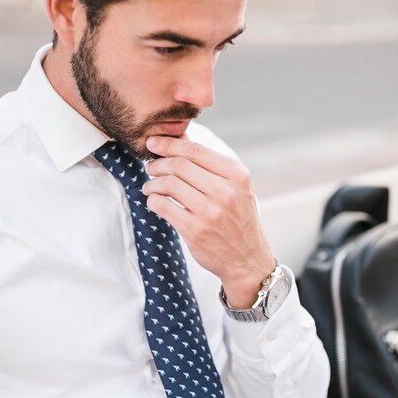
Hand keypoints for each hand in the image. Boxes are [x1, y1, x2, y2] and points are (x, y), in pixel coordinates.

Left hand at [144, 135, 274, 308]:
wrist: (247, 259)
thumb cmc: (238, 219)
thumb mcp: (236, 188)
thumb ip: (210, 163)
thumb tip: (180, 137)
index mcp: (237, 176)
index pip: (195, 150)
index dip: (168, 144)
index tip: (153, 143)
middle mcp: (226, 192)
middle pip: (179, 165)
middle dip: (158, 164)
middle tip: (151, 168)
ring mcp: (211, 212)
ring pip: (169, 184)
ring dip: (152, 183)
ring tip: (150, 186)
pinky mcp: (195, 230)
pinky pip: (163, 206)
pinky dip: (153, 201)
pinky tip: (154, 202)